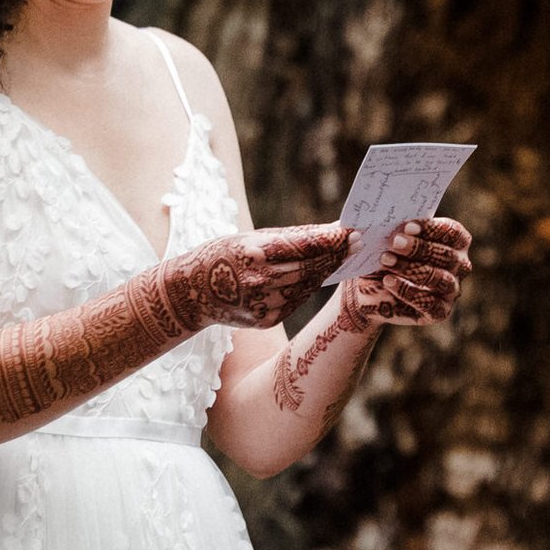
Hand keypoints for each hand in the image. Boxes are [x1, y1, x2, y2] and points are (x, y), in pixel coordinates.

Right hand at [167, 223, 352, 329]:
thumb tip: (328, 230)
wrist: (191, 292)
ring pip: (307, 284)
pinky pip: (296, 300)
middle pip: (311, 266)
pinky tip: (318, 274)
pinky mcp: (266, 319)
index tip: (351, 231)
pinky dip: (308, 286)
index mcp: (254, 254)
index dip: (331, 240)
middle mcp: (260, 280)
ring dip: (326, 270)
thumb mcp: (249, 238)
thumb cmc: (223, 255)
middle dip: (336, 254)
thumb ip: (289, 237)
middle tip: (357, 242)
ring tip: (343, 255)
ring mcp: (264, 303)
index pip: (304, 246)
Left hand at [343, 217, 472, 328]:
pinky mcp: (440, 312)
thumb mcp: (388, 240)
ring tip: (386, 260)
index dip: (433, 229)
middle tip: (394, 243)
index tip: (407, 227)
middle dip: (419, 248)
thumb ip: (395, 230)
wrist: (372, 289)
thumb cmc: (386, 256)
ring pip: (441, 278)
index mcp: (455, 242)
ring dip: (412, 269)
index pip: (453, 232)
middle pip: (448, 256)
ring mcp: (452, 290)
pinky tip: (388, 281)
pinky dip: (407, 291)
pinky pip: (430, 303)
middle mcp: (460, 266)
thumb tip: (387, 225)